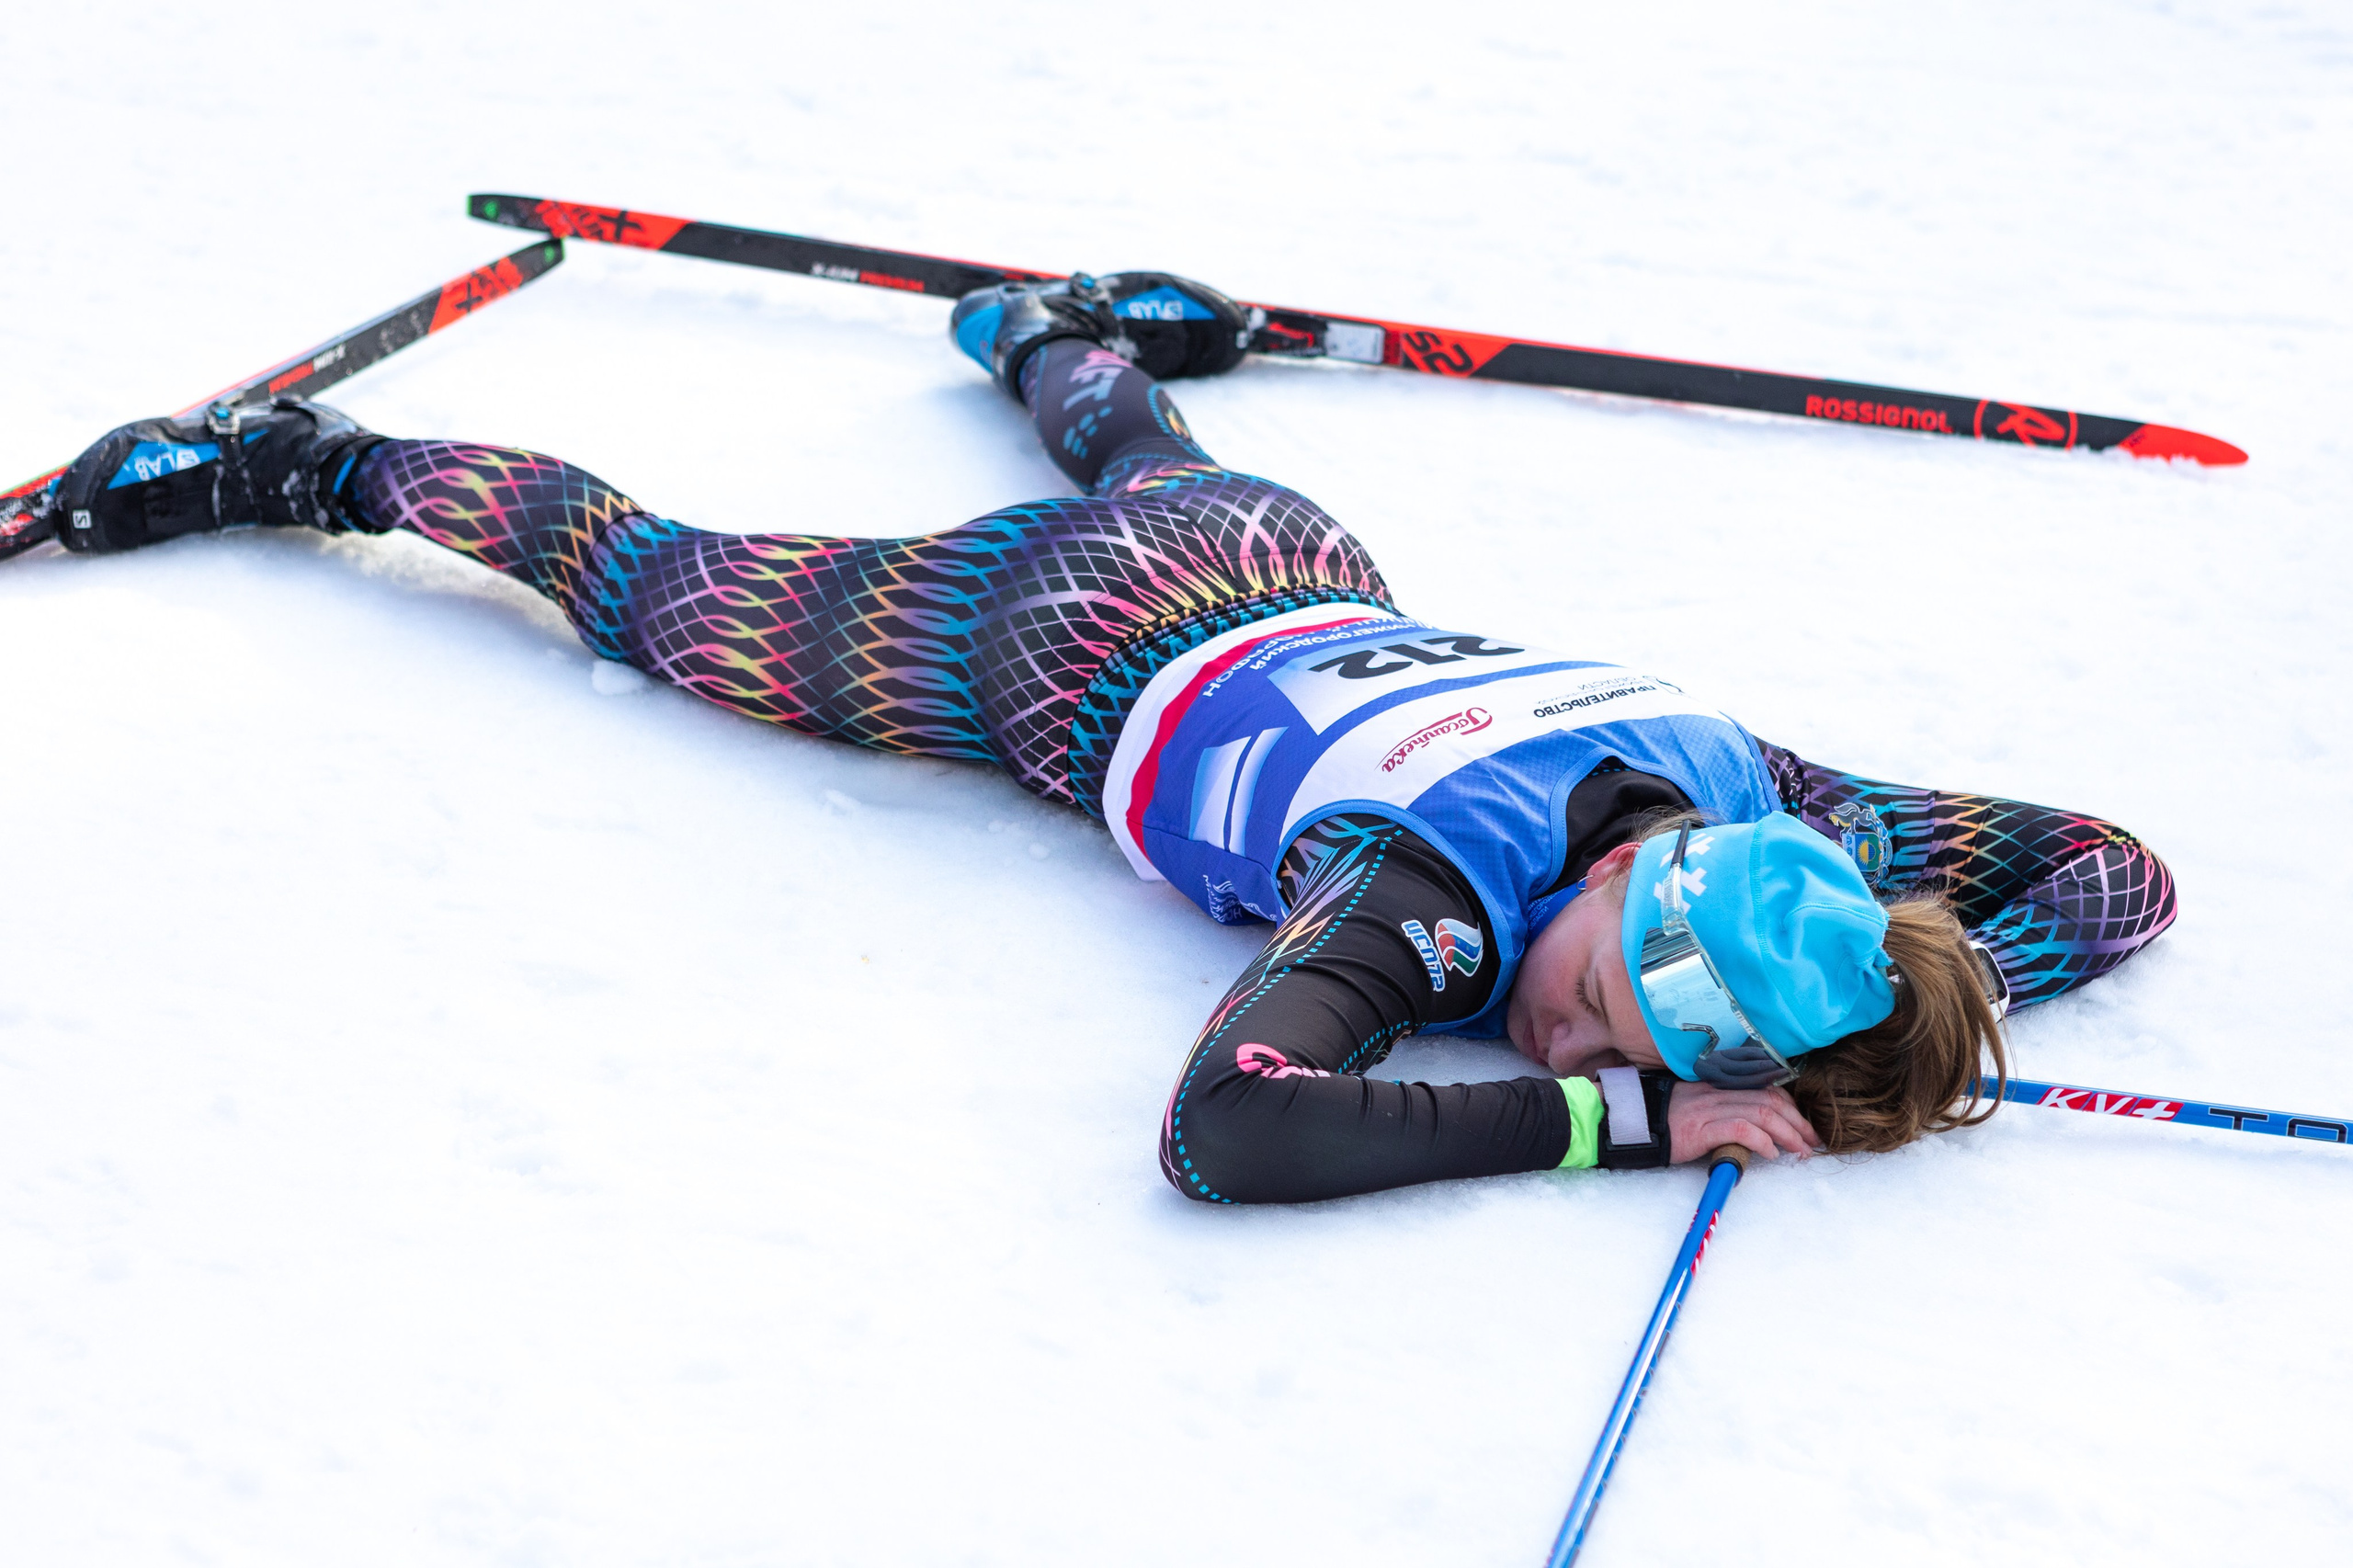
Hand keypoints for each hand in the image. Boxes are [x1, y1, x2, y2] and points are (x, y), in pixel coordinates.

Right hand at [1667, 1079, 1820, 1163]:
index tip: (1803, 1126)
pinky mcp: (1701, 1128)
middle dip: (1797, 1122)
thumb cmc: (1665, 1121)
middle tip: (1811, 1142)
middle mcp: (1717, 1091)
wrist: (1634, 1125)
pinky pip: (1741, 1130)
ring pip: (1763, 1114)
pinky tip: (1771, 1154)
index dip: (1791, 1107)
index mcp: (1719, 1085)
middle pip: (1770, 1100)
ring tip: (1799, 1152)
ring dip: (1788, 1134)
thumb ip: (1725, 1109)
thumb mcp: (1698, 1108)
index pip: (1766, 1089)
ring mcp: (1709, 1108)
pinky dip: (1762, 1142)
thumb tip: (1757, 1127)